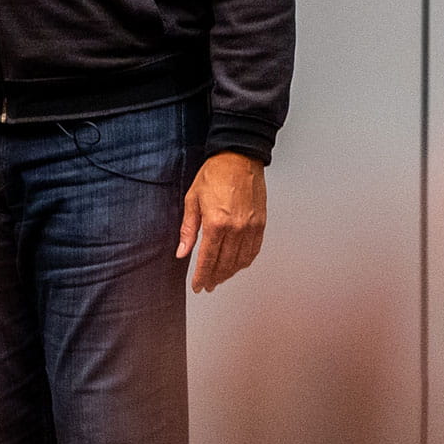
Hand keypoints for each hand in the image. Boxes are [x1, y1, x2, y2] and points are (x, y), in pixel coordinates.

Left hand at [177, 150, 265, 292]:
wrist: (239, 158)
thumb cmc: (214, 174)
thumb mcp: (192, 200)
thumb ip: (188, 229)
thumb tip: (182, 252)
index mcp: (216, 223)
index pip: (208, 259)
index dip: (202, 276)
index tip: (198, 286)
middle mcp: (236, 228)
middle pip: (225, 264)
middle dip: (215, 278)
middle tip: (208, 285)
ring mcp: (251, 227)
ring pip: (241, 260)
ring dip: (230, 273)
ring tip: (220, 277)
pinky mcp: (261, 224)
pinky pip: (254, 250)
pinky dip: (245, 261)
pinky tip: (237, 264)